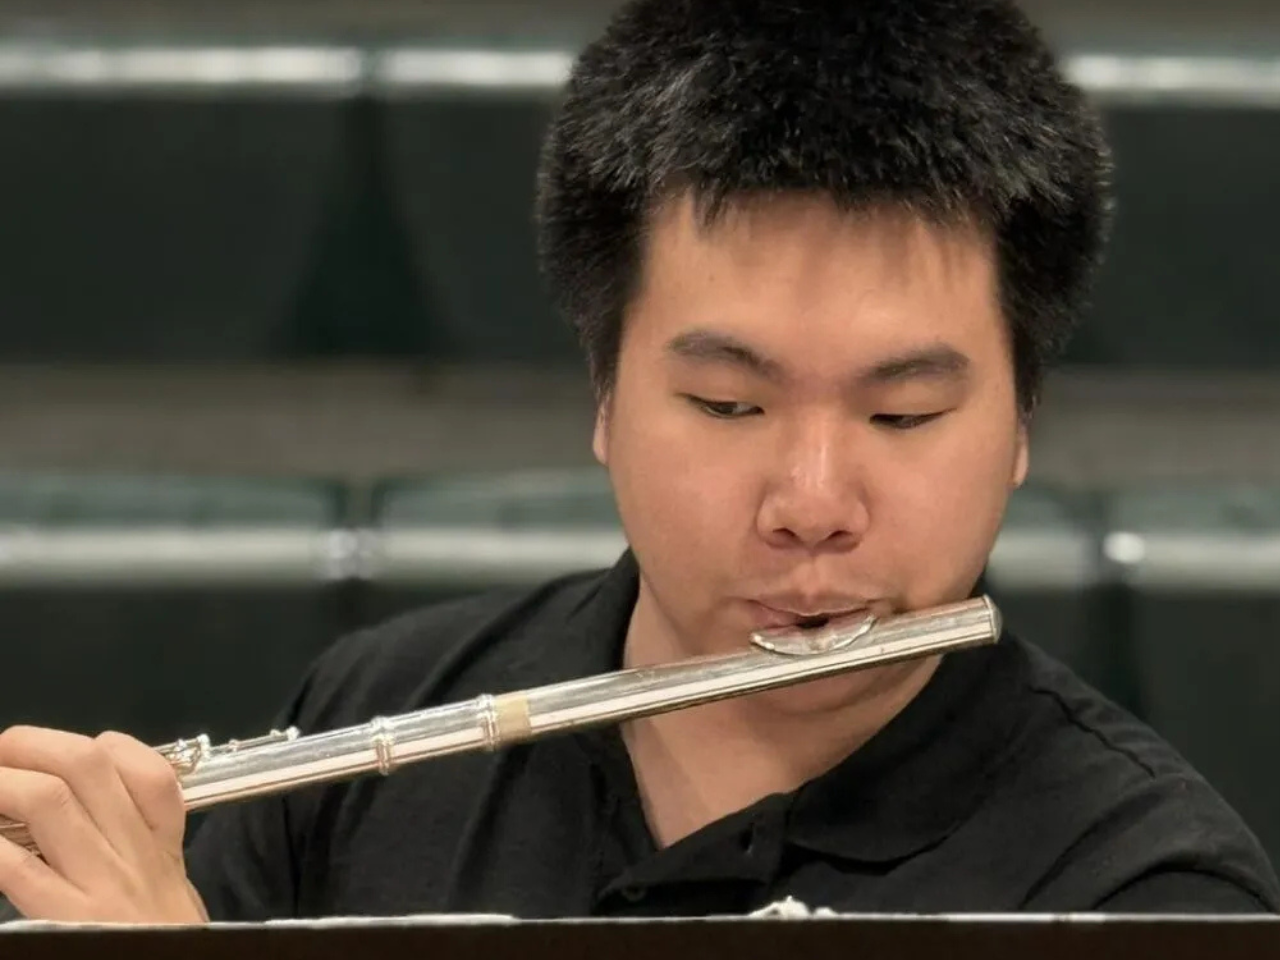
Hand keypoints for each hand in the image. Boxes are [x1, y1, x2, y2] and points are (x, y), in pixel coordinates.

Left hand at [0, 726, 207, 923]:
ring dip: (0, 781)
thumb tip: (98, 816)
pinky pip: (18, 866)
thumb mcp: (175, 894)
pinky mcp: (67, 920)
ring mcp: (100, 884)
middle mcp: (134, 853)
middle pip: (88, 764)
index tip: (68, 754)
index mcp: (161, 846)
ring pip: (49, 800)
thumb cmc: (163, 945)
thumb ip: (149, 853)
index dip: (104, 746)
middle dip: (31, 744)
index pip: (150, 771)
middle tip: (0, 752)